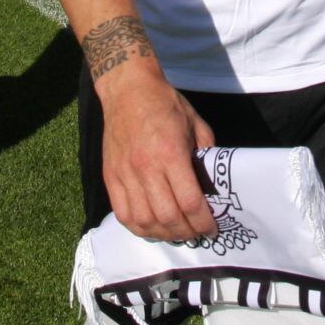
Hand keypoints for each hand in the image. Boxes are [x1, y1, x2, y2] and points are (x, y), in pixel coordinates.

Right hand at [100, 71, 217, 241]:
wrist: (127, 90)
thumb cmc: (165, 104)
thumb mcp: (196, 123)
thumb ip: (206, 153)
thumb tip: (213, 181)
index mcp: (170, 153)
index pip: (189, 202)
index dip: (203, 222)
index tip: (212, 228)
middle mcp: (145, 168)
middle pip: (168, 216)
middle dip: (187, 232)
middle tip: (197, 233)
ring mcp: (125, 174)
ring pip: (144, 220)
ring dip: (163, 234)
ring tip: (176, 233)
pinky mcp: (111, 177)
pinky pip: (122, 213)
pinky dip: (138, 228)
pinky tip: (152, 228)